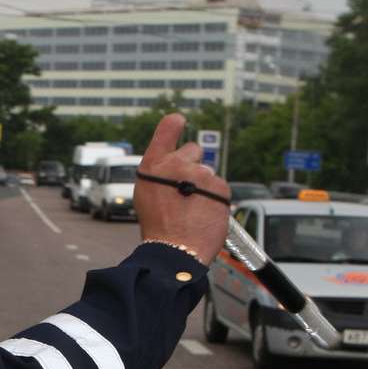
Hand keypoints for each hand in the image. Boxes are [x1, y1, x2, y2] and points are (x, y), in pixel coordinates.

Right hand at [134, 113, 229, 262]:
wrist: (175, 249)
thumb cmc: (158, 227)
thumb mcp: (148, 195)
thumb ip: (163, 176)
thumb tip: (179, 168)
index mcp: (152, 166)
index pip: (166, 131)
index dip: (174, 124)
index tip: (179, 119)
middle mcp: (175, 164)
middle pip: (194, 150)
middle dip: (193, 164)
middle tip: (187, 189)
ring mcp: (199, 174)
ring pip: (208, 174)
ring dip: (205, 187)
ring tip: (193, 211)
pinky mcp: (220, 185)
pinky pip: (220, 188)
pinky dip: (216, 200)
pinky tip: (204, 214)